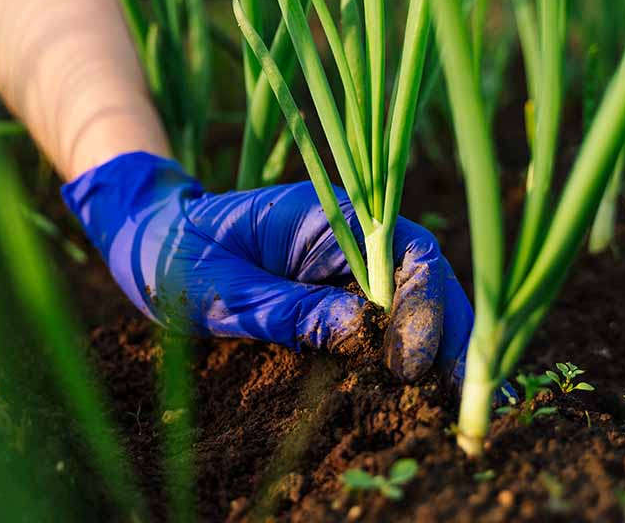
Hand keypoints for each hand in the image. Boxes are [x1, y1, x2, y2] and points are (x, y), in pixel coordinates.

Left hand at [63, 151, 471, 381]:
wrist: (153, 245)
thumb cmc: (179, 255)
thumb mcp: (222, 288)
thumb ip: (289, 309)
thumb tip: (362, 334)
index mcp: (330, 214)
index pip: (406, 252)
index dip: (423, 307)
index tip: (412, 364)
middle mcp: (354, 237)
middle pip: (429, 281)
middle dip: (454, 337)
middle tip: (472, 401)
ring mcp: (351, 267)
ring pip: (420, 306)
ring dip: (446, 354)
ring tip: (472, 409)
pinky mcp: (341, 297)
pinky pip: (391, 324)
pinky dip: (418, 359)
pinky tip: (441, 398)